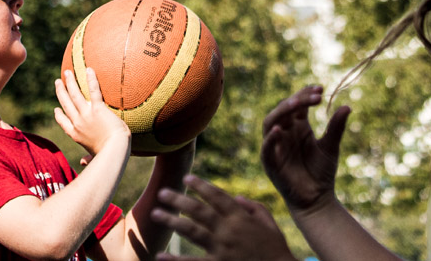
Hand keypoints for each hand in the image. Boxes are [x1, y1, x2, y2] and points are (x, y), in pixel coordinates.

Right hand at [54, 68, 130, 155]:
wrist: (115, 151)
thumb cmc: (107, 155)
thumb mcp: (94, 157)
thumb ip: (88, 159)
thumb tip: (83, 163)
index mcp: (76, 135)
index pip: (64, 123)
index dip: (59, 115)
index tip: (56, 109)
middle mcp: (78, 123)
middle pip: (66, 104)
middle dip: (60, 92)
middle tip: (57, 82)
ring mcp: (86, 115)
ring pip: (74, 95)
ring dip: (69, 82)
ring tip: (67, 72)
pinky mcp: (98, 109)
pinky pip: (93, 91)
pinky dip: (91, 80)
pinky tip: (89, 69)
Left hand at [151, 175, 296, 260]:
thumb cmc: (276, 250)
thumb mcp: (270, 224)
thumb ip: (253, 208)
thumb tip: (235, 197)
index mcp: (241, 217)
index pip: (217, 196)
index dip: (201, 185)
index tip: (187, 177)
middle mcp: (229, 229)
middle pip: (199, 210)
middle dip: (179, 199)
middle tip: (162, 193)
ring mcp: (222, 248)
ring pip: (192, 231)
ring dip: (172, 220)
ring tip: (155, 213)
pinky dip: (176, 260)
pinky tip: (160, 256)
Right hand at [261, 85, 349, 212]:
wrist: (317, 199)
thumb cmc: (321, 172)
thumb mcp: (331, 147)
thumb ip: (336, 127)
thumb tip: (347, 106)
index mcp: (297, 126)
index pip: (297, 104)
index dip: (306, 94)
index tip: (321, 87)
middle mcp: (284, 132)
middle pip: (283, 109)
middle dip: (297, 100)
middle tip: (314, 96)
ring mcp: (275, 146)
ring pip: (270, 122)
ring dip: (282, 112)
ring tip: (297, 105)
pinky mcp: (270, 162)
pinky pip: (267, 147)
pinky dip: (271, 138)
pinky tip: (280, 130)